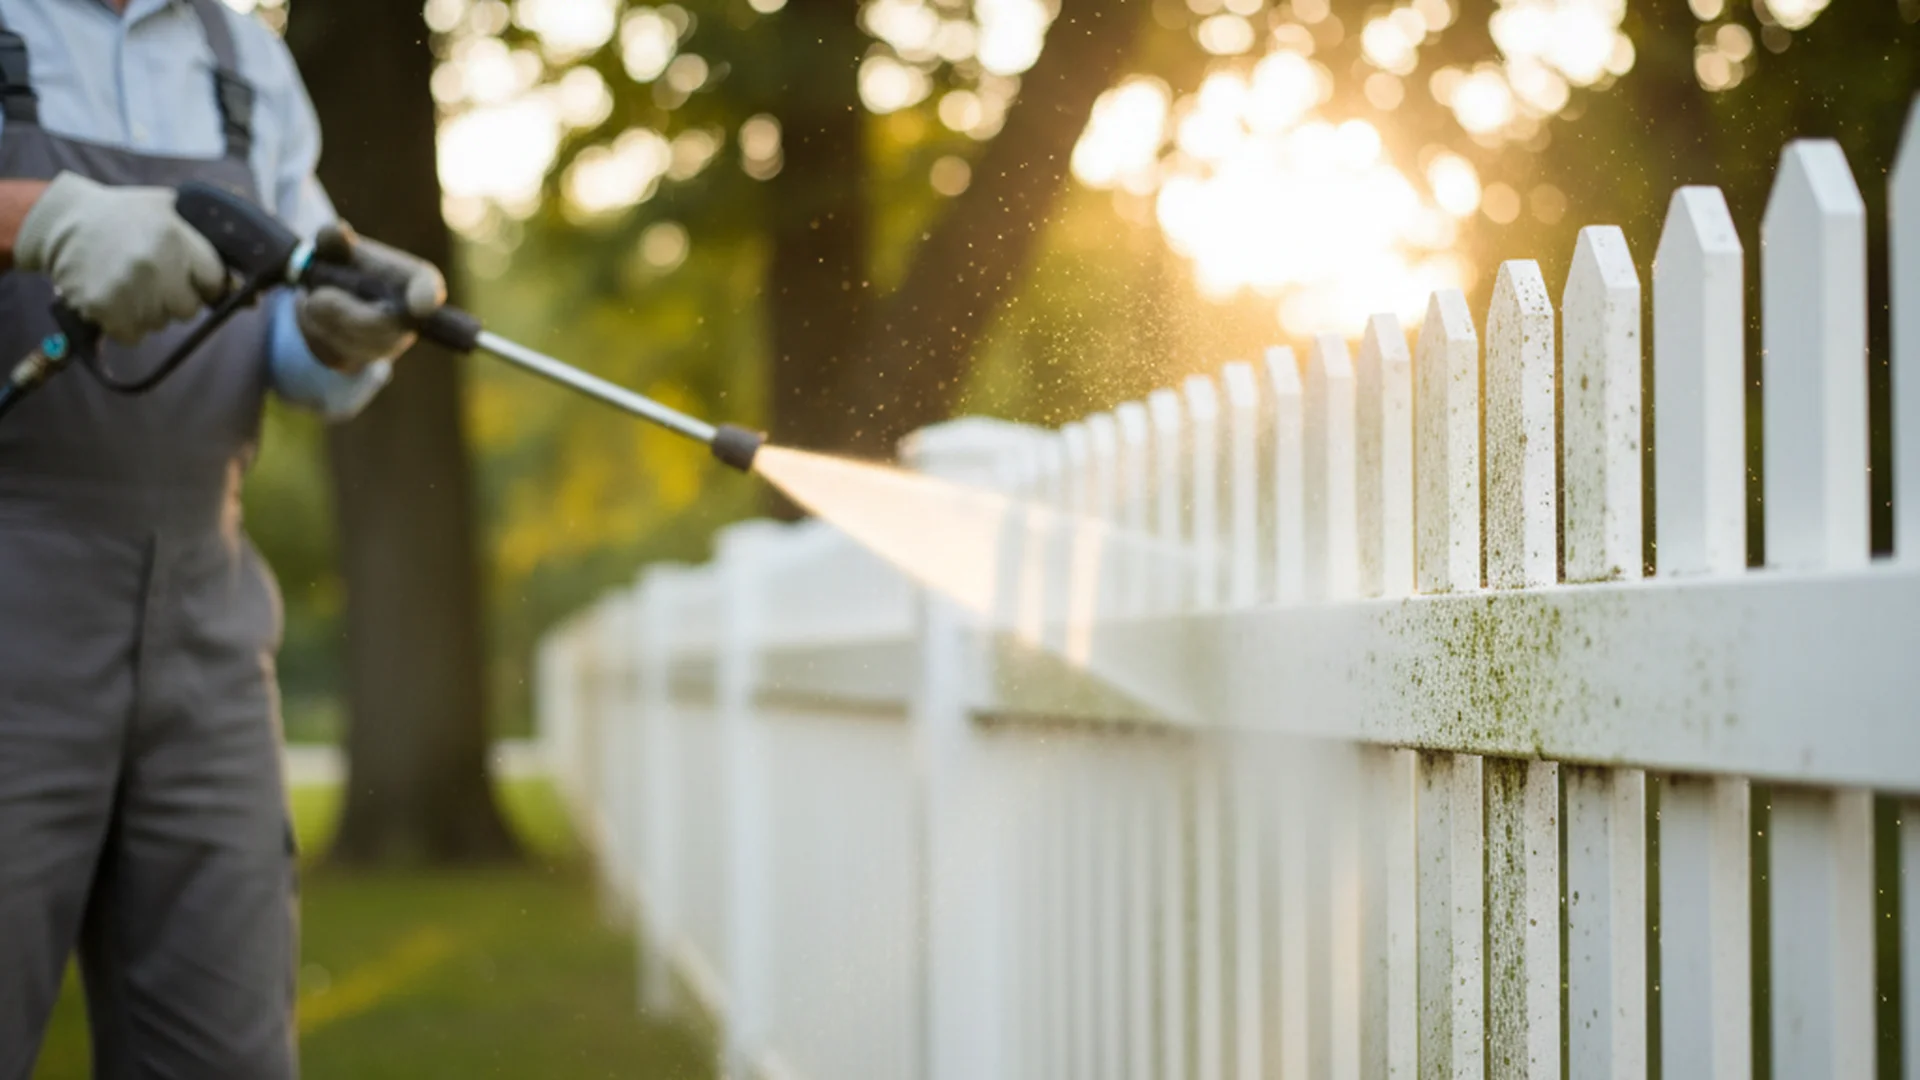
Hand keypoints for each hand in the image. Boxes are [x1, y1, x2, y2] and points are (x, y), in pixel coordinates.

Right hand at [14, 172, 227, 343]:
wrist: (63, 223)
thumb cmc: (126, 216)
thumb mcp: (171, 208)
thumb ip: (211, 238)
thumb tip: (254, 289)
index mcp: (176, 237)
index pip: (215, 282)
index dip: (204, 282)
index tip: (189, 274)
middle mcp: (155, 265)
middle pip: (189, 308)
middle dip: (176, 297)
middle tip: (152, 277)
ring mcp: (128, 289)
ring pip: (161, 323)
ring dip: (150, 310)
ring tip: (129, 282)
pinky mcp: (104, 308)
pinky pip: (134, 336)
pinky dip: (126, 324)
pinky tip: (116, 298)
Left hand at [295, 222, 446, 372]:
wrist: (330, 293)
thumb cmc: (346, 263)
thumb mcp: (339, 245)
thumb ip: (334, 239)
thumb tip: (336, 232)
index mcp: (414, 281)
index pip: (427, 288)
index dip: (427, 295)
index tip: (424, 303)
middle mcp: (410, 321)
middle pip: (380, 328)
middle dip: (342, 313)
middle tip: (315, 297)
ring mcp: (385, 347)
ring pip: (348, 343)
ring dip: (320, 320)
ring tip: (314, 299)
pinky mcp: (356, 364)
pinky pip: (328, 354)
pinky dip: (311, 333)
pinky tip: (313, 318)